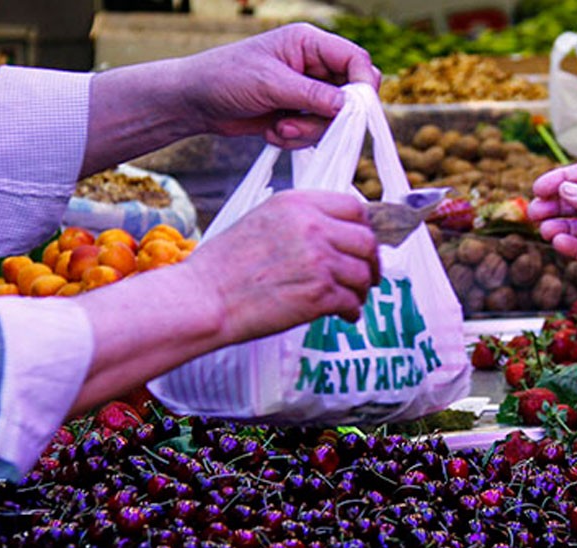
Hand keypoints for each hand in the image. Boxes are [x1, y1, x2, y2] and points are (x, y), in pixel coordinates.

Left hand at [177, 23, 380, 147]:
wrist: (196, 102)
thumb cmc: (225, 78)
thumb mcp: (270, 84)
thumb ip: (312, 95)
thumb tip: (349, 107)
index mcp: (308, 43)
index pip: (355, 59)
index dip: (363, 84)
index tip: (357, 111)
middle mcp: (314, 66)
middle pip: (350, 94)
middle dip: (329, 117)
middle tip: (303, 123)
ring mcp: (308, 91)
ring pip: (335, 119)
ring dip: (308, 131)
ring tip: (279, 129)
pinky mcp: (300, 114)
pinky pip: (317, 133)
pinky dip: (297, 138)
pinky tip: (273, 132)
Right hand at [189, 190, 379, 341]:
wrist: (205, 298)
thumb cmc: (225, 266)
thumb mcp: (261, 221)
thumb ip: (300, 221)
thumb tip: (335, 233)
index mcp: (297, 204)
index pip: (354, 208)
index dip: (364, 228)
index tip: (362, 244)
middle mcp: (312, 227)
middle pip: (366, 241)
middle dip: (371, 261)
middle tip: (369, 276)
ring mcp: (319, 260)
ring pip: (363, 274)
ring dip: (362, 290)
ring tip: (351, 299)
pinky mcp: (320, 293)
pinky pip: (352, 302)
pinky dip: (352, 311)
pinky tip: (344, 315)